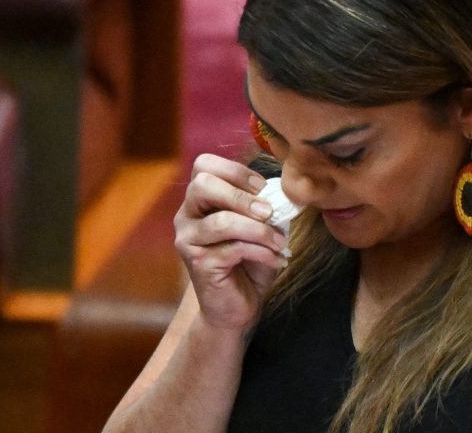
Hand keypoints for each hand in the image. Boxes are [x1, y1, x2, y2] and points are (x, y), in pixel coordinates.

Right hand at [174, 153, 288, 333]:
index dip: (236, 171)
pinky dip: (262, 252)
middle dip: (242, 195)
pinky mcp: (198, 263)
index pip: (204, 165)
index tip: (262, 188)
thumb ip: (265, 206)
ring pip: (222, 221)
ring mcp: (188, 240)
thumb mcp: (260, 227)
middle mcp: (186, 215)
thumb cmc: (249, 261)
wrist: (236, 306)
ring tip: (280, 242)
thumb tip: (285, 192)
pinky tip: (277, 260)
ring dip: (259, 230)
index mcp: (200, 199)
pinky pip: (233, 249)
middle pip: (203, 185)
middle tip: (268, 212)